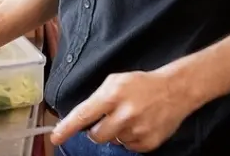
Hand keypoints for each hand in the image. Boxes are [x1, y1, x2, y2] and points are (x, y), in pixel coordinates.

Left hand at [50, 70, 193, 152]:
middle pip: (96, 136)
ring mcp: (137, 131)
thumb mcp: (115, 81)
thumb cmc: (141, 84)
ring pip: (112, 142)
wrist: (174, 90)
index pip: (83, 115)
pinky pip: (128, 148)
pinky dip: (129, 139)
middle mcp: (124, 115)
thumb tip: (83, 118)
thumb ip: (98, 98)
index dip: (67, 128)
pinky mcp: (148, 143)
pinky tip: (139, 125)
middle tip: (107, 119)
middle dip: (96, 130)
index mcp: (112, 95)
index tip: (55, 137)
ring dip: (116, 133)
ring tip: (129, 117)